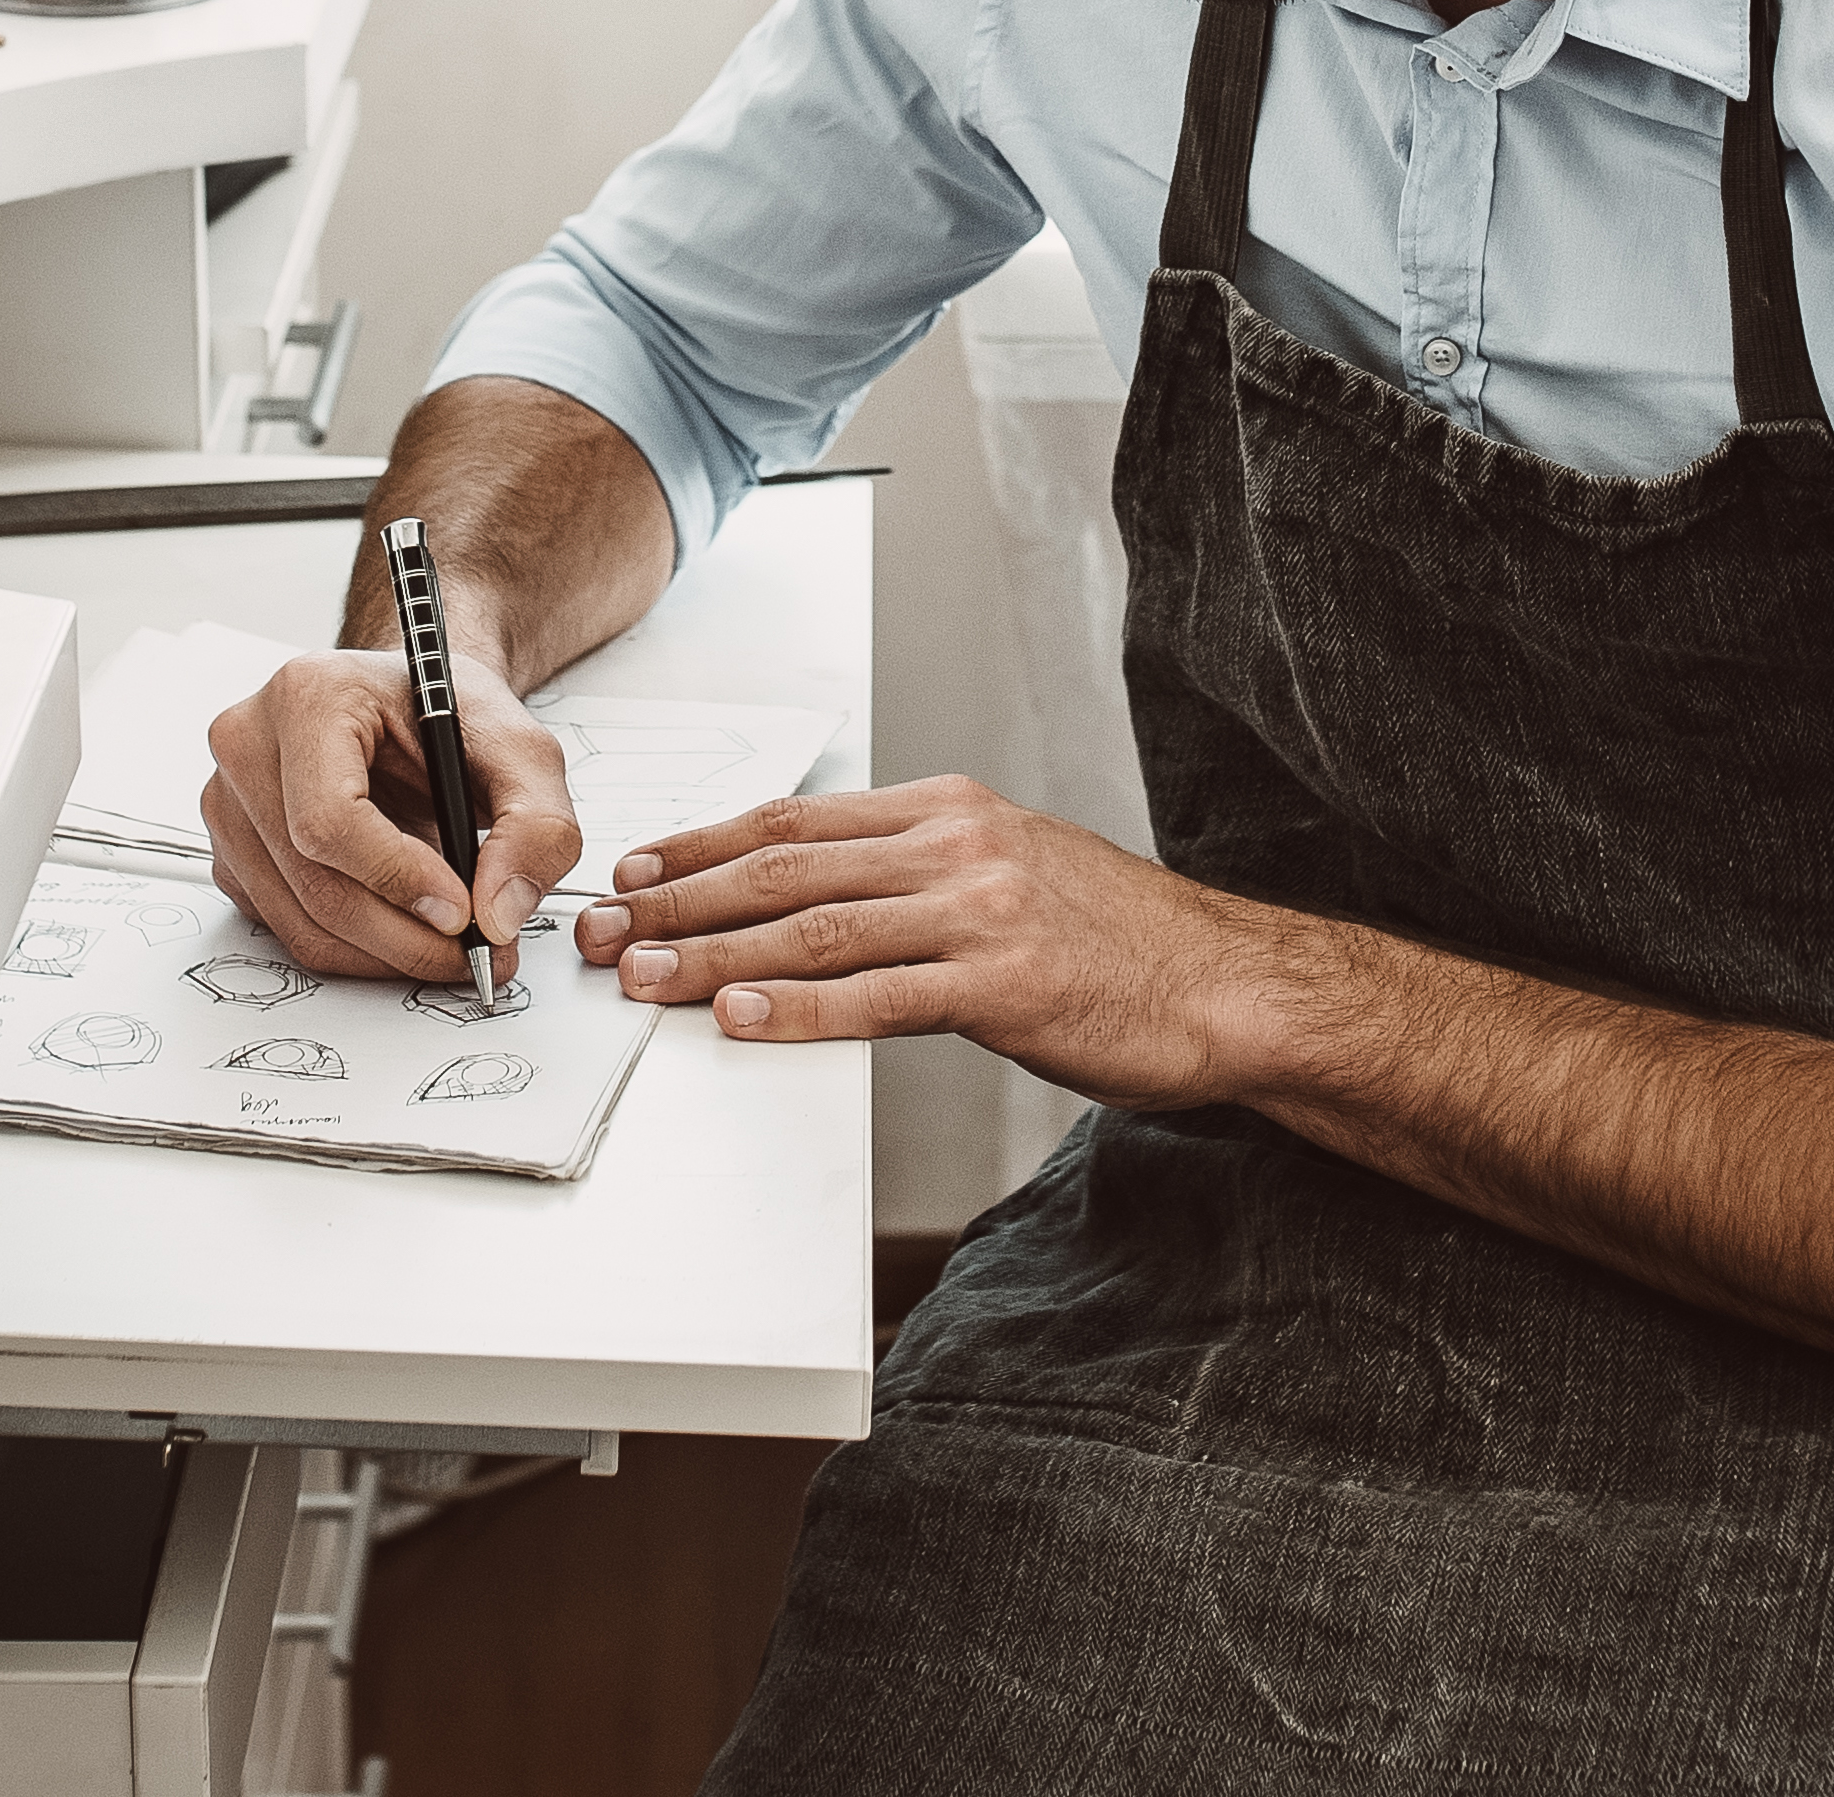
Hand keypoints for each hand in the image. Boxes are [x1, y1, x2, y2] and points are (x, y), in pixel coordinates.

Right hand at [201, 650, 581, 985]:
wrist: (411, 712)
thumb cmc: (451, 718)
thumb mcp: (523, 752)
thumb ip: (536, 825)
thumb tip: (499, 913)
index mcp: (308, 696)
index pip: (329, 818)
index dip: (397, 879)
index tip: (461, 910)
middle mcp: (249, 744)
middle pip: (315, 882)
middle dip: (406, 936)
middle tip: (479, 950)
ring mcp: (230, 804)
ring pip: (301, 922)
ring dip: (387, 953)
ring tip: (452, 941)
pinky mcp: (234, 854)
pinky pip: (289, 931)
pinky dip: (356, 948)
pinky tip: (405, 923)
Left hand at [569, 775, 1279, 1105]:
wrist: (1224, 982)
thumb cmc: (1116, 939)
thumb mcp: (1008, 870)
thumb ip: (914, 876)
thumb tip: (810, 903)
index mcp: (947, 811)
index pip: (795, 820)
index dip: (704, 845)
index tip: (637, 872)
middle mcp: (954, 845)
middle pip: (785, 867)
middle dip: (682, 903)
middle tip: (609, 932)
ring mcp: (979, 910)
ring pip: (815, 929)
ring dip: (715, 958)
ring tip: (645, 979)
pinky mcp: (1003, 981)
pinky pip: (879, 995)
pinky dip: (800, 1010)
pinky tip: (741, 1022)